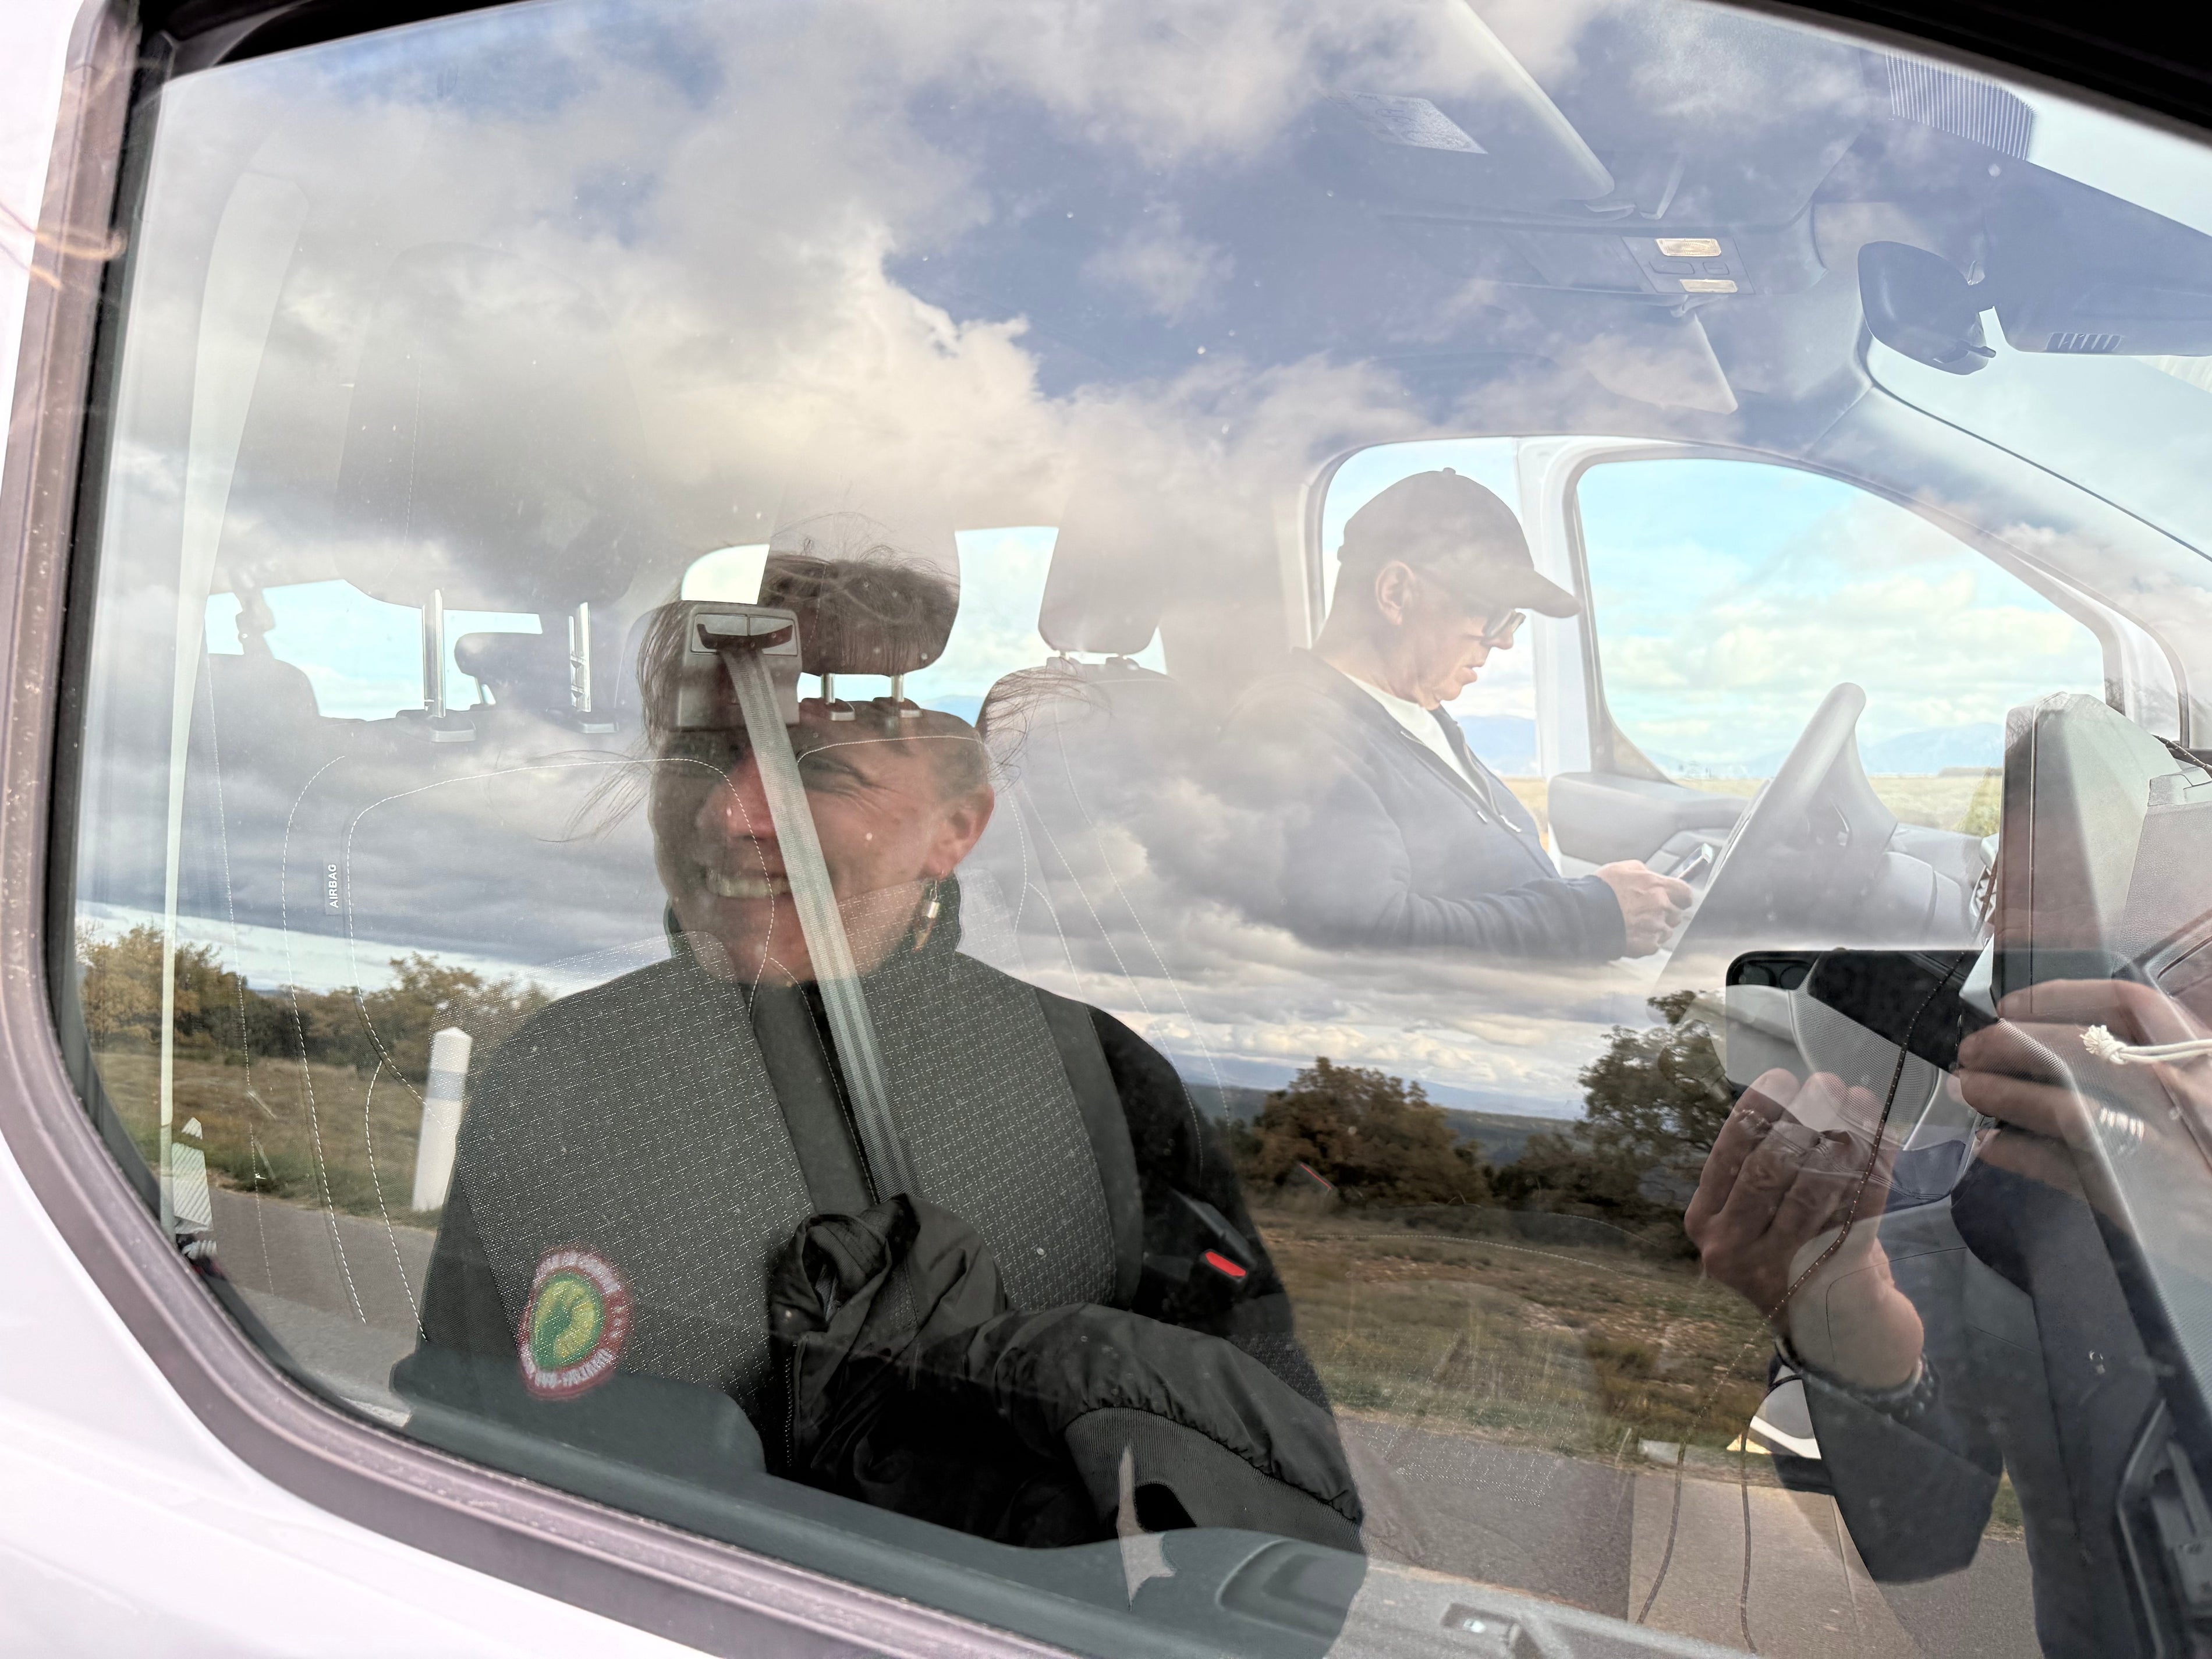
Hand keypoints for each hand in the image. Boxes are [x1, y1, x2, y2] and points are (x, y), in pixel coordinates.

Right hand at [1595, 860, 1692, 955]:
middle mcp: (1661, 906)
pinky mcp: (1648, 945)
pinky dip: (1646, 941)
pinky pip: (1655, 945)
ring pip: (1667, 931)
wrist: (1585, 914)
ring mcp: (1656, 927)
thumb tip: (1650, 873)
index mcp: (1657, 886)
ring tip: (1636, 925)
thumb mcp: (1621, 868)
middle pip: (1677, 914)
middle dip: (1665, 913)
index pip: (1685, 893)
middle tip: (1647, 913)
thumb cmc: (1600, 890)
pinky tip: (1631, 935)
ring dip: (1656, 928)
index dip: (1681, 897)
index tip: (1675, 899)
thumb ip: (1642, 870)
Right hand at [1684, 1069, 1923, 1386]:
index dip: (1756, 1110)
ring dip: (1841, 1137)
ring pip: (1812, 1188)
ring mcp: (1776, 1269)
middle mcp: (1729, 1248)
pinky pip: (1856, 1213)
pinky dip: (1873, 1171)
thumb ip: (1760, 1165)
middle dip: (1803, 1116)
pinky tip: (1884, 1138)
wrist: (1833, 1330)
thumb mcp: (1755, 1215)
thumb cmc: (1790, 1253)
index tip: (1783, 1077)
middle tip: (1829, 1084)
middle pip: (1769, 1167)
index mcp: (1704, 1223)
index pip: (1728, 1154)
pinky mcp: (1827, 1280)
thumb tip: (1795, 1093)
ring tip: (1857, 1104)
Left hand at [1953, 979, 2210, 1217]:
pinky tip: (1991, 1147)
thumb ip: (2157, 1059)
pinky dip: (2018, 1154)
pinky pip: (2062, 1168)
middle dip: (2012, 1044)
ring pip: (2064, 1107)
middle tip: (1972, 1050)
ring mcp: (2160, 1144)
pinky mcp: (2137, 1194)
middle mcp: (2181, 1091)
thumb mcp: (2205, 1088)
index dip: (2059, 997)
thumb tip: (2074, 1039)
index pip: (2126, 1003)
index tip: (2012, 1005)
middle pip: (2079, 1050)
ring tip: (1968, 1089)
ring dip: (2004, 1094)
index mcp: (2200, 1055)